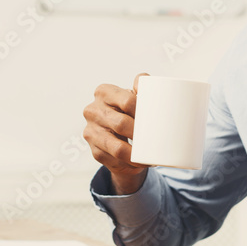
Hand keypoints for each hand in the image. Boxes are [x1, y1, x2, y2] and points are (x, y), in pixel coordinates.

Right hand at [82, 73, 149, 194]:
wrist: (120, 133)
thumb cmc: (130, 111)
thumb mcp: (136, 96)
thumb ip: (143, 85)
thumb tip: (147, 81)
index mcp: (104, 92)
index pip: (127, 100)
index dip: (142, 110)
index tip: (155, 118)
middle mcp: (92, 110)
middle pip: (121, 124)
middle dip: (140, 133)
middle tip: (156, 138)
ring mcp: (90, 131)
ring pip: (117, 147)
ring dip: (136, 154)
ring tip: (151, 156)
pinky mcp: (94, 151)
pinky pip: (114, 161)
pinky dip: (129, 164)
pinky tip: (140, 163)